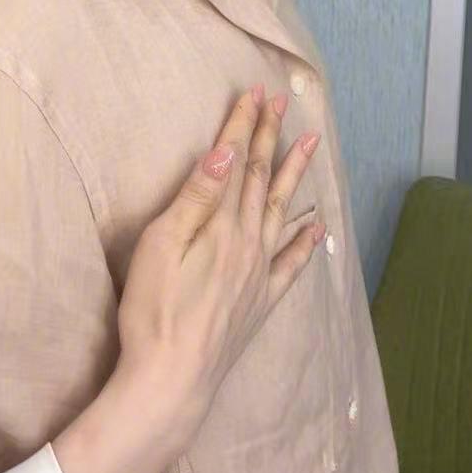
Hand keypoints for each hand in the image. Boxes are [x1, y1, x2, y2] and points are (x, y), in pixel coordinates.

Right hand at [114, 86, 322, 451]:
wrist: (172, 380)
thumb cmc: (153, 310)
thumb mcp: (160, 246)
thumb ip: (195, 198)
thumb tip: (225, 154)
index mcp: (221, 225)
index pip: (234, 162)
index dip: (243, 126)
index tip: (254, 92)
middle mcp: (248, 243)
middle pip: (260, 179)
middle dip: (268, 137)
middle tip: (280, 103)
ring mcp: (258, 273)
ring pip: (282, 212)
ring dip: (293, 175)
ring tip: (309, 145)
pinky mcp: (260, 301)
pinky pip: (292, 264)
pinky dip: (305, 242)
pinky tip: (318, 226)